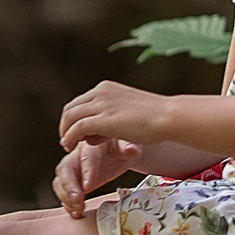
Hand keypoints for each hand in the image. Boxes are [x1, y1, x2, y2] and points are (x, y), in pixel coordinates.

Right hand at [53, 137, 144, 218]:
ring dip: (66, 197)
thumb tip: (131, 150)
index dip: (86, 172)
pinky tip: (75, 211)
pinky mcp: (73, 181)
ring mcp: (74, 169)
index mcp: (91, 144)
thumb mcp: (127, 144)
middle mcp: (77, 155)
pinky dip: (67, 202)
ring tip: (77, 210)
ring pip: (60, 181)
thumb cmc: (122, 146)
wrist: (120, 151)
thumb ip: (127, 146)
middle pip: (65, 169)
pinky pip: (63, 191)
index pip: (85, 157)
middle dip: (69, 187)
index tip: (88, 186)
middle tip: (77, 201)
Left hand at [59, 81, 175, 155]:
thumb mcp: (129, 110)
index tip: (76, 132)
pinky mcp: (103, 120)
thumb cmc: (156, 117)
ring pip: (70, 117)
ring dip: (66, 132)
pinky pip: (77, 128)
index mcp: (106, 88)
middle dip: (66, 125)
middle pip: (71, 108)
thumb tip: (105, 128)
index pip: (80, 101)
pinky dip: (69, 138)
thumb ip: (114, 115)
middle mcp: (101, 93)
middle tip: (68, 140)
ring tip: (68, 145)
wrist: (168, 116)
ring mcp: (101, 105)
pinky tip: (70, 147)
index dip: (74, 118)